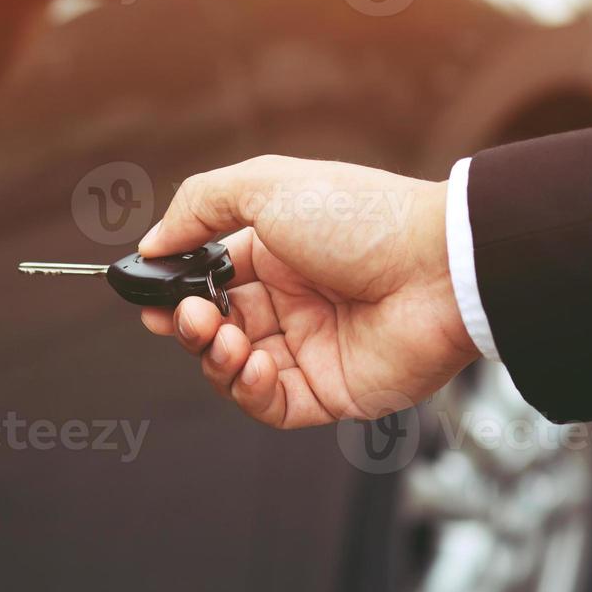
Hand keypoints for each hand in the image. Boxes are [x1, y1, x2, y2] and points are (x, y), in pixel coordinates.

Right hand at [138, 156, 479, 428]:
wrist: (440, 268)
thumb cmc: (360, 219)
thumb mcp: (264, 186)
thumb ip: (198, 206)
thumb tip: (153, 244)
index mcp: (276, 254)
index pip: (208, 280)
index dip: (175, 292)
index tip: (151, 298)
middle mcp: (292, 302)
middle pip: (215, 328)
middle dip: (190, 327)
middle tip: (189, 318)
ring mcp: (311, 349)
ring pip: (234, 370)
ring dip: (215, 358)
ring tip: (227, 339)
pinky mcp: (332, 392)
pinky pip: (272, 405)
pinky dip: (249, 390)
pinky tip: (254, 364)